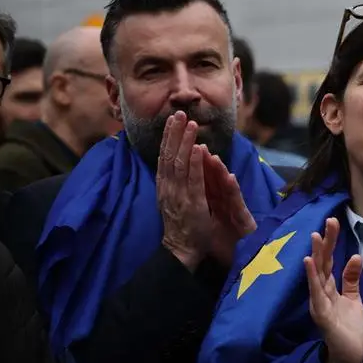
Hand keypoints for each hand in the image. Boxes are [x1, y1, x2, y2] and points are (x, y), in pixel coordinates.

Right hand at [157, 112, 211, 271]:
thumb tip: (173, 162)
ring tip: (190, 124)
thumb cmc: (180, 224)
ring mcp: (179, 194)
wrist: (181, 249)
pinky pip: (193, 180)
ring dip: (185, 142)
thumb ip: (172, 180)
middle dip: (174, 133)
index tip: (172, 119)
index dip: (168, 137)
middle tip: (179, 113)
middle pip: (168, 155)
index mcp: (164, 185)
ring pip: (179, 163)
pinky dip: (194, 163)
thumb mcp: (172, 198)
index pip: (163, 156)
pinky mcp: (192, 203)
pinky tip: (199, 148)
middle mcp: (168, 187)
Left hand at [203, 148, 256, 267]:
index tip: (185, 146)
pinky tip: (231, 177)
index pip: (202, 177)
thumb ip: (205, 196)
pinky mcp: (244, 218)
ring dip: (220, 169)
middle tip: (198, 142)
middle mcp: (224, 200)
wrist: (239, 256)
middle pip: (214, 177)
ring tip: (214, 156)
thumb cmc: (223, 235)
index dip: (194, 161)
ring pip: (226, 185)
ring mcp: (235, 208)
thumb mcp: (209, 214)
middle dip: (206, 159)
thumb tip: (191, 181)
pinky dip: (233, 188)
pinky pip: (236, 202)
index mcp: (213, 199)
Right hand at [304, 218, 362, 362]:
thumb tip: (355, 256)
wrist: (351, 356)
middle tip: (328, 221)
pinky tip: (310, 263)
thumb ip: (351, 279)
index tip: (333, 222)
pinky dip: (312, 278)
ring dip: (316, 255)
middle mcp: (321, 293)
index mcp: (329, 288)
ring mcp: (320, 303)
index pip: (329, 261)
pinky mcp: (322, 315)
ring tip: (315, 237)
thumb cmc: (350, 328)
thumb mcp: (353, 298)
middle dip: (325, 243)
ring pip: (317, 275)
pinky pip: (316, 293)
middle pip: (322, 263)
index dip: (330, 242)